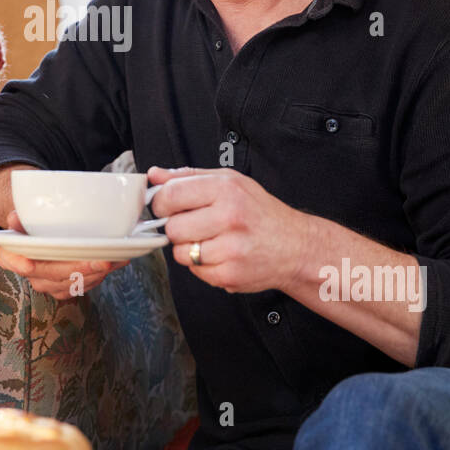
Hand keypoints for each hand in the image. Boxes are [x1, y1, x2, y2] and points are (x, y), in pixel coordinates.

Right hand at [0, 210, 128, 299]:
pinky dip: (100, 275)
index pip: (9, 260)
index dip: (18, 263)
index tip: (29, 264)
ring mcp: (47, 283)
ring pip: (70, 283)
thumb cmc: (35, 225)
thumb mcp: (26, 216)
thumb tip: (15, 218)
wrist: (45, 236)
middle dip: (78, 269)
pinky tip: (115, 263)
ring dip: (94, 274)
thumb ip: (22, 217)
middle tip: (101, 260)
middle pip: (51, 274)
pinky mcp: (64, 289)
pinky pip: (82, 286)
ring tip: (114, 260)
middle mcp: (29, 273)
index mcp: (11, 253)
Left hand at [148, 165, 309, 293]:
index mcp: (226, 189)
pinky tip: (220, 255)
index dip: (161, 202)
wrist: (295, 246)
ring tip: (210, 241)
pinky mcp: (229, 274)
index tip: (166, 206)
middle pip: (172, 227)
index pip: (170, 195)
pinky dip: (202, 265)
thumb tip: (154, 175)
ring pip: (180, 253)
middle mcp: (229, 217)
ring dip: (188, 249)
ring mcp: (230, 249)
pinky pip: (195, 271)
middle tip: (194, 225)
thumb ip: (189, 177)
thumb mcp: (230, 182)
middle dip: (177, 228)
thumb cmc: (260, 212)